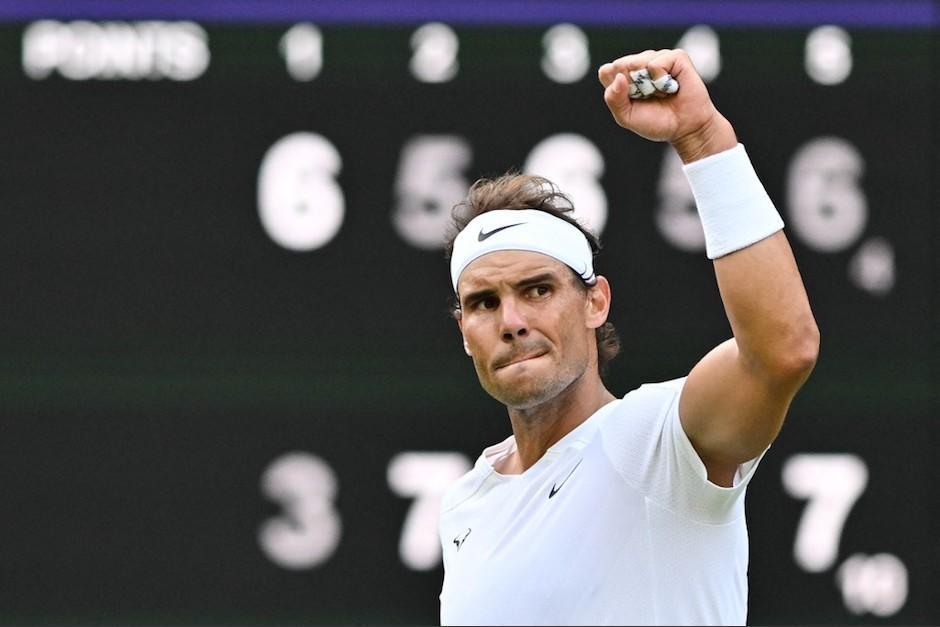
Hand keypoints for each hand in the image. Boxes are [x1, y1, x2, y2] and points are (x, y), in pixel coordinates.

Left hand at [598, 49, 736, 162]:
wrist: (685, 128)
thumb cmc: (656, 122)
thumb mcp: (626, 117)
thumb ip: (614, 99)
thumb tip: (619, 76)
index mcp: (625, 77)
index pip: (606, 71)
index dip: (614, 86)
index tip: (630, 101)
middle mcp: (640, 64)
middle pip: (620, 65)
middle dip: (631, 87)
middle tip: (648, 98)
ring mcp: (658, 58)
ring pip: (637, 62)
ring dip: (647, 85)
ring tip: (661, 93)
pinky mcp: (676, 57)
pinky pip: (656, 63)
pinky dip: (660, 79)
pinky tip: (671, 87)